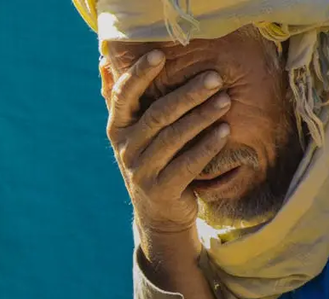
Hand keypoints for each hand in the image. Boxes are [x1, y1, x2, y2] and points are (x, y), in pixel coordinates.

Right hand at [104, 50, 231, 233]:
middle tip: (214, 78)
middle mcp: (126, 149)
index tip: (159, 54)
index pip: (124, 96)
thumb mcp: (130, 132)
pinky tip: (225, 131)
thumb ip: (118, 98)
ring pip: (173, 138)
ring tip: (225, 100)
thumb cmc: (149, 161)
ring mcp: (142, 171)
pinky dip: (207, 146)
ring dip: (202, 117)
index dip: (139, 75)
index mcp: (117, 129)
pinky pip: (187, 164)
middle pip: (157, 115)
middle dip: (188, 94)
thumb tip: (102, 60)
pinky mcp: (162, 190)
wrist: (158, 214)